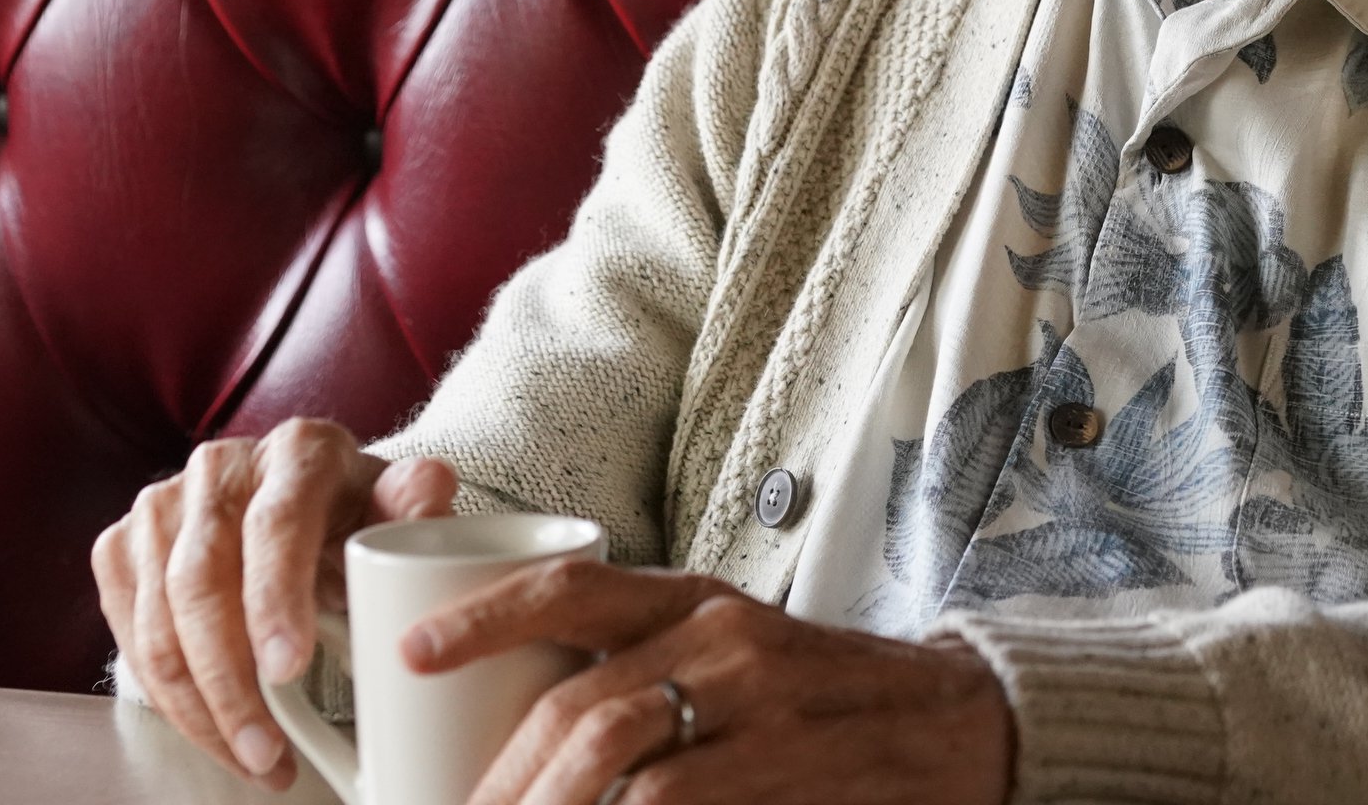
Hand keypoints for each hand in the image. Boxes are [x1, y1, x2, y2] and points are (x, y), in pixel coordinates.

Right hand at [90, 417, 458, 789]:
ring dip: (198, 707)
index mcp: (297, 451)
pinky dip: (167, 697)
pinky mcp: (122, 547)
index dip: (275, 599)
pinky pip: (130, 635)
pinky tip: (212, 732)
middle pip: (201, 583)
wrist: (304, 506)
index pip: (275, 524)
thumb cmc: (354, 518)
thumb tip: (426, 491)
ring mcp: (161, 505)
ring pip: (158, 621)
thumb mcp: (398, 509)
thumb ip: (417, 500)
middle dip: (230, 682)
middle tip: (267, 749)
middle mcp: (219, 467)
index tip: (288, 670)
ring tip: (252, 759)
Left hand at [404, 560, 1012, 804]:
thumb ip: (641, 666)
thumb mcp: (728, 653)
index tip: (408, 652)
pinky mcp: (791, 767)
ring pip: (623, 762)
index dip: (484, 616)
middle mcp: (723, 638)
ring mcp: (762, 707)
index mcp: (694, 599)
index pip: (572, 587)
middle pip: (581, 703)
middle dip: (503, 778)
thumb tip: (521, 732)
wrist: (959, 721)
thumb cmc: (817, 696)